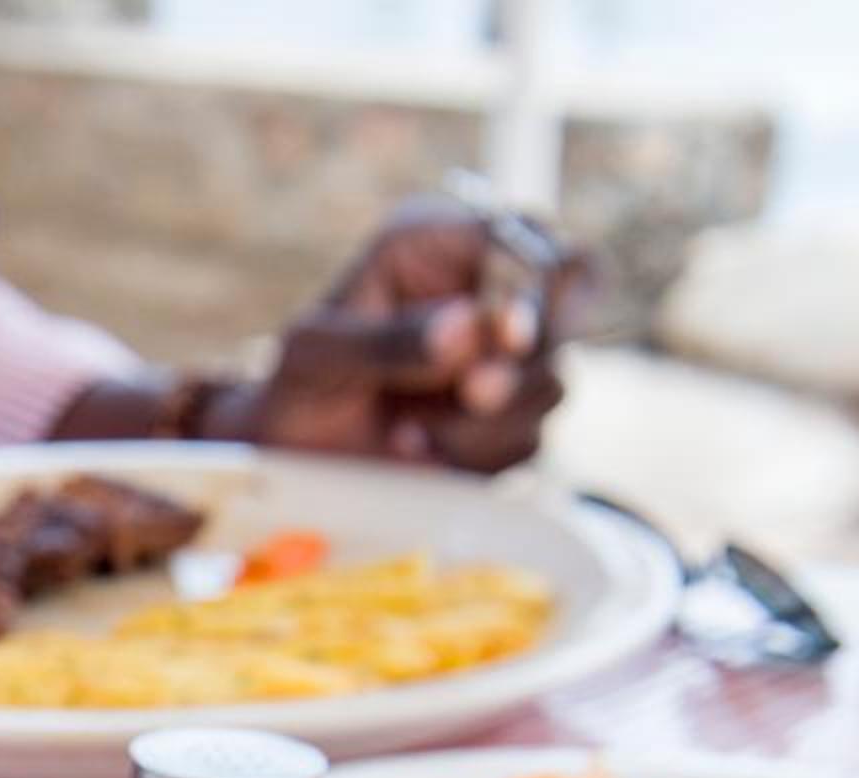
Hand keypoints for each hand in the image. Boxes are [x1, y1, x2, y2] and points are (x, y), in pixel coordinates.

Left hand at [238, 196, 586, 473]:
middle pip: (565, 312)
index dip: (541, 285)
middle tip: (472, 395)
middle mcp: (485, 293)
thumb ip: (387, 340)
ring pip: (551, 383)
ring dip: (483, 422)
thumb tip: (467, 328)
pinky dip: (472, 456)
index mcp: (441, 244)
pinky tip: (414, 449)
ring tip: (405, 432)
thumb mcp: (318, 354)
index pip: (531, 240)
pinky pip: (528, 441)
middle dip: (523, 364)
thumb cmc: (298, 383)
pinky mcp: (509, 420)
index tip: (512, 335)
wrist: (294, 455)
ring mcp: (505, 359)